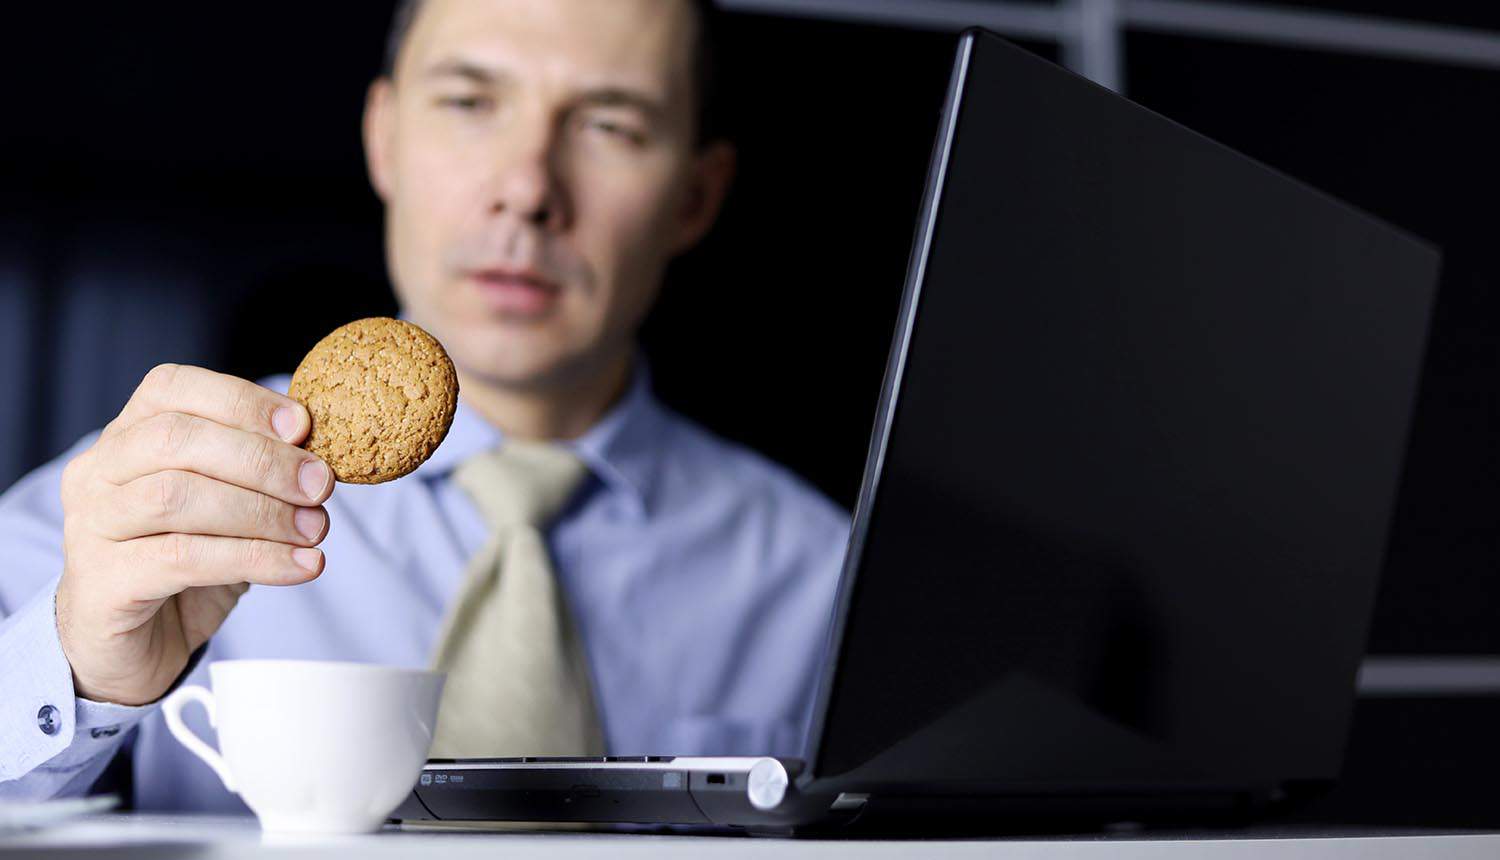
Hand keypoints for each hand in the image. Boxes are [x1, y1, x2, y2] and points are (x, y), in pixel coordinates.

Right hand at [56, 364, 333, 705]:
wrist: (139, 648)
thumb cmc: (188, 562)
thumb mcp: (229, 505)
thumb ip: (259, 472)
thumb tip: (319, 454)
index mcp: (125, 437)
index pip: (170, 387)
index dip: (241, 401)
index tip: (302, 426)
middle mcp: (97, 474)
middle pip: (174, 439)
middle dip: (260, 459)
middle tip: (319, 485)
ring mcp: (91, 528)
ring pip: (176, 497)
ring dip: (261, 511)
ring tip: (314, 530)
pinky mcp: (103, 584)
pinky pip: (184, 559)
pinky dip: (256, 558)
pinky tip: (301, 566)